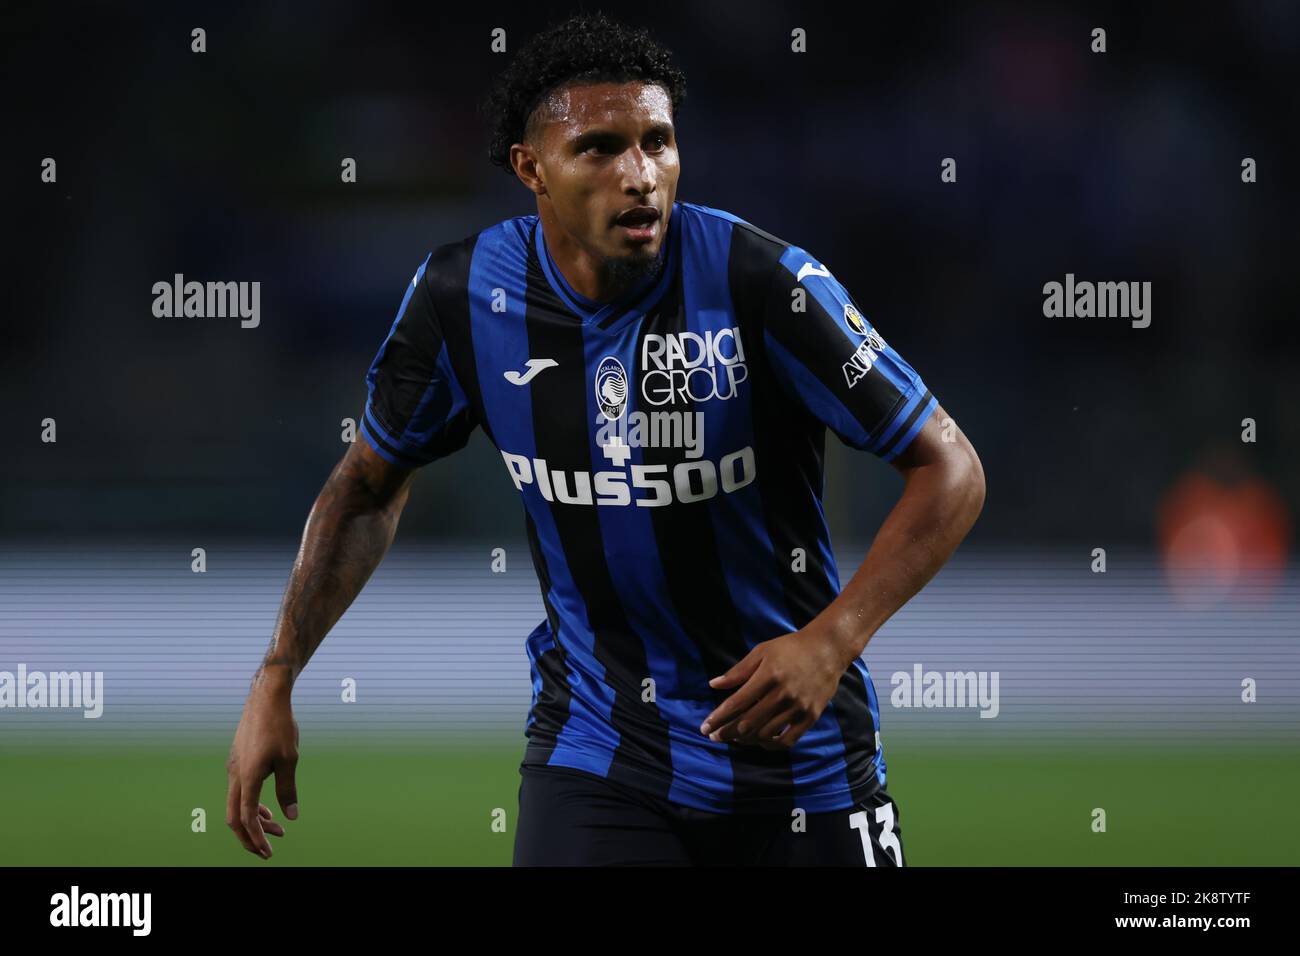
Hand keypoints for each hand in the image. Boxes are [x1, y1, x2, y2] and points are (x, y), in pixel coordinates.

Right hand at [226, 666, 299, 858]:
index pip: (246, 818)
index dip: (256, 838)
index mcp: (247, 777)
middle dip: (249, 837)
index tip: (268, 852)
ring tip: (278, 828)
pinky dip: (252, 804)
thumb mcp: (290, 760)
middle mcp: (235, 774)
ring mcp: (234, 767)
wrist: (266, 697)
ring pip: (238, 803)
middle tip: (267, 850)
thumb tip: (291, 817)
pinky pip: (240, 791)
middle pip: (234, 817)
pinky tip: (268, 809)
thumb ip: (288, 789)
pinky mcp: (238, 760)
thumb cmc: (280, 726)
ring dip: (255, 819)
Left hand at [699, 623, 853, 749]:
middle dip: (727, 733)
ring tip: (734, 739)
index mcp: (768, 676)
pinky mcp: (810, 717)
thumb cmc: (791, 648)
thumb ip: (738, 671)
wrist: (828, 649)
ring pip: (765, 734)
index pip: (737, 703)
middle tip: (715, 736)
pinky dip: (770, 745)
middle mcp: (783, 694)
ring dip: (745, 740)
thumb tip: (713, 684)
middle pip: (748, 723)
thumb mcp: (762, 652)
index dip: (719, 718)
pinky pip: (787, 741)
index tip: (705, 728)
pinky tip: (760, 742)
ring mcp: (798, 708)